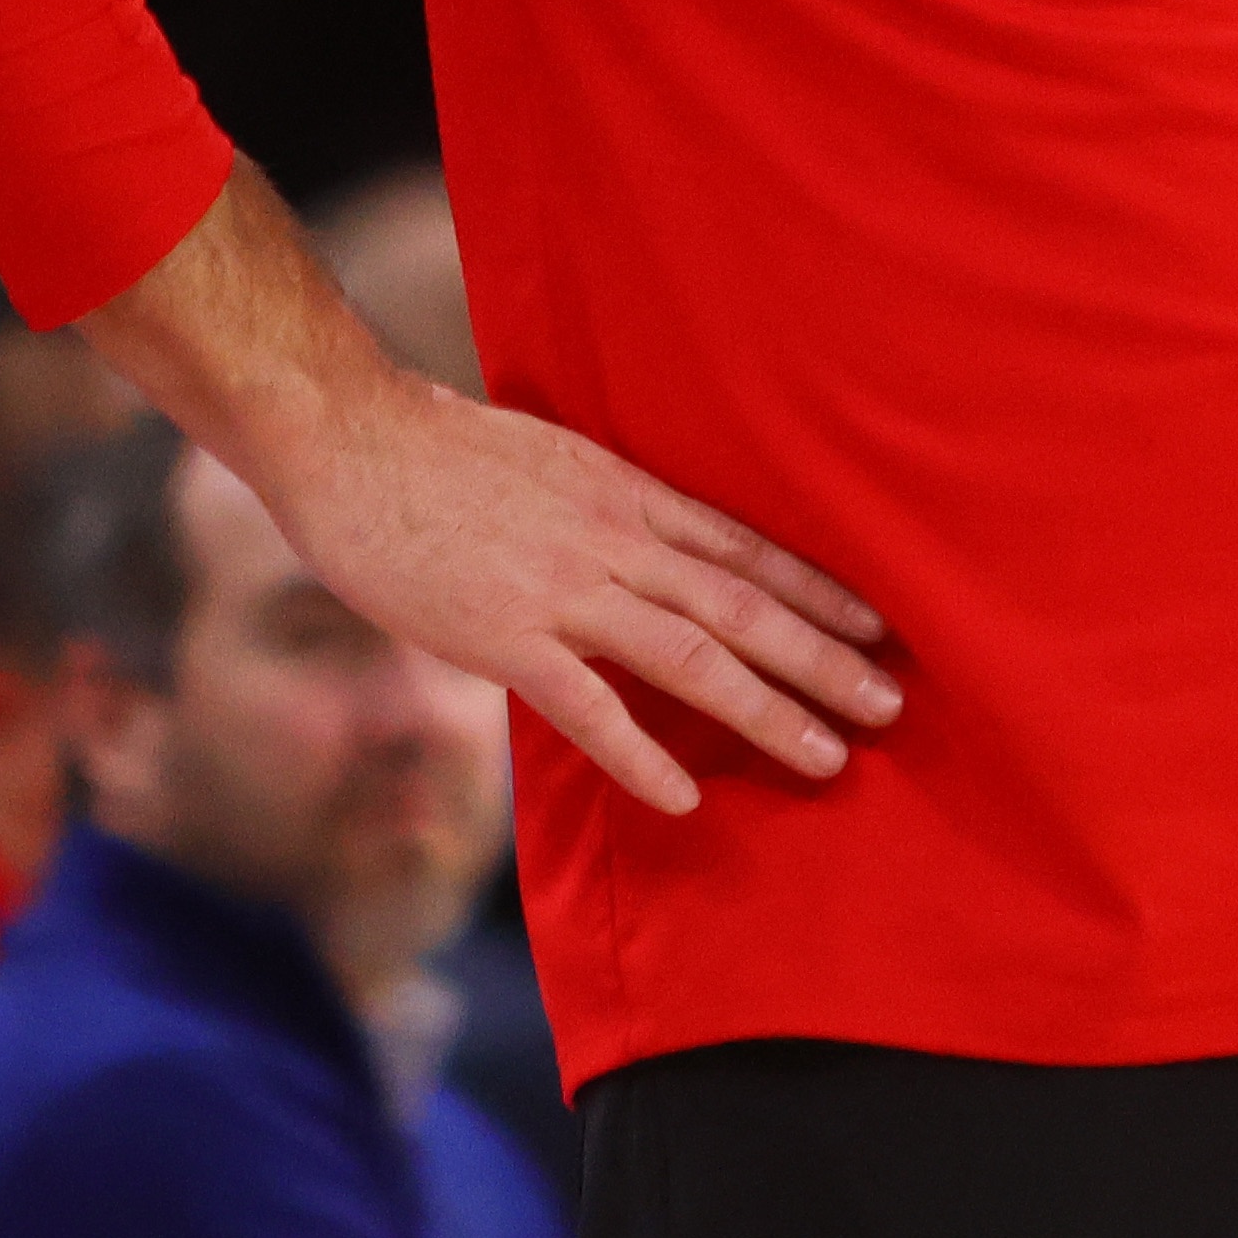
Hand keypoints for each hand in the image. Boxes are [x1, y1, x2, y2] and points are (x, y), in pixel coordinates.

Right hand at [87, 180, 900, 815]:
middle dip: (823, 656)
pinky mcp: (503, 637)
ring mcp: (561, 590)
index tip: (879, 623)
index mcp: (624, 491)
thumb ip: (604, 505)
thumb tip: (647, 542)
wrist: (348, 439)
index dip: (816, 588)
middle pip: (741, 604)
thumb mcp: (551, 457)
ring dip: (767, 709)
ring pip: (691, 655)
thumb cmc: (436, 447)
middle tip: (890, 704)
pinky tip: (686, 798)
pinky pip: (588, 707)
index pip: (745, 547)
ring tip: (827, 756)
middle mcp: (613, 539)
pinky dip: (641, 754)